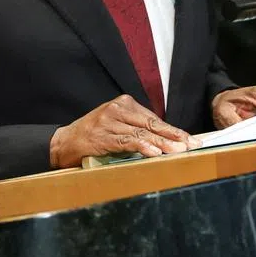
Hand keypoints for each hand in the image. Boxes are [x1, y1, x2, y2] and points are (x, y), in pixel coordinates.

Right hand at [49, 95, 200, 167]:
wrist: (64, 143)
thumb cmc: (93, 135)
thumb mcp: (116, 125)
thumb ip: (137, 128)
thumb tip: (166, 141)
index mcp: (124, 103)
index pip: (154, 118)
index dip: (174, 130)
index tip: (190, 139)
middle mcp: (118, 109)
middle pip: (152, 124)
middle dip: (174, 136)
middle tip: (192, 145)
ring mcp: (109, 122)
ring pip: (142, 133)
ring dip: (163, 144)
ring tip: (178, 151)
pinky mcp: (103, 136)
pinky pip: (127, 142)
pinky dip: (143, 147)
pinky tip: (155, 153)